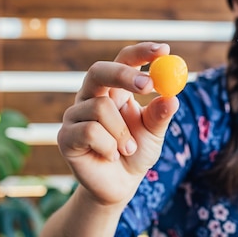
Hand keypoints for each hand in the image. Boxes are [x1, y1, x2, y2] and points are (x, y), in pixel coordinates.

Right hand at [57, 42, 179, 206]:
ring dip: (123, 132)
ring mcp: (75, 115)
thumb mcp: (154, 133)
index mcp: (114, 89)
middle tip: (149, 85)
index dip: (141, 52)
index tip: (163, 50)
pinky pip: (90, 131)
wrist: (118, 186)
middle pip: (99, 71)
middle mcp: (91, 97)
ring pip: (100, 108)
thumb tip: (172, 96)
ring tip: (128, 149)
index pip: (123, 60)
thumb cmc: (136, 153)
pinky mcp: (65, 136)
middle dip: (124, 75)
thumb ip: (160, 115)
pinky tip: (110, 156)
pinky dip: (109, 146)